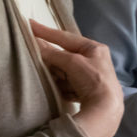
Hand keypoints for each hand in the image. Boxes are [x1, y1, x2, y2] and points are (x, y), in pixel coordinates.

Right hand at [31, 21, 122, 136]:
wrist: (107, 111)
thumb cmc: (93, 80)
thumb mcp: (72, 63)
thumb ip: (53, 54)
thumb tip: (37, 45)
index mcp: (95, 49)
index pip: (66, 38)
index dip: (47, 32)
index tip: (30, 25)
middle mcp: (95, 61)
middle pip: (65, 57)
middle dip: (54, 62)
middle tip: (40, 62)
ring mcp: (92, 78)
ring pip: (66, 73)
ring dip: (59, 77)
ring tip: (58, 82)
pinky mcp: (88, 93)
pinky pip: (69, 86)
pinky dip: (64, 88)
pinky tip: (65, 93)